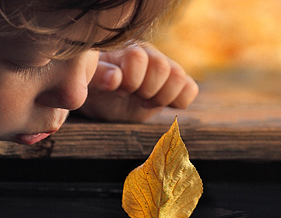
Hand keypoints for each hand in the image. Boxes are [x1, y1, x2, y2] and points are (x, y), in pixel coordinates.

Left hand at [78, 43, 197, 122]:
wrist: (105, 101)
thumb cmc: (95, 89)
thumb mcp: (90, 82)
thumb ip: (99, 75)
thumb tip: (115, 78)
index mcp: (127, 50)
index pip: (138, 58)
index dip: (130, 80)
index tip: (119, 90)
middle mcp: (149, 55)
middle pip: (163, 68)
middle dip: (147, 90)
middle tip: (134, 97)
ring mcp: (165, 68)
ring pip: (179, 76)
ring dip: (162, 96)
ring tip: (145, 101)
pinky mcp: (175, 84)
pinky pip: (190, 88)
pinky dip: (179, 101)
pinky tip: (159, 104)